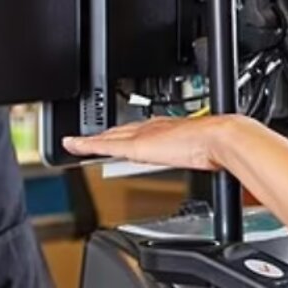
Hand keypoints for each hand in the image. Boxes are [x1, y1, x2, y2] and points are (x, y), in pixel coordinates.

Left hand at [63, 115, 242, 170]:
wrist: (215, 138)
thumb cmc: (215, 145)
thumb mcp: (202, 151)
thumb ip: (197, 154)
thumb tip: (207, 161)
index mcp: (168, 127)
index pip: (140, 129)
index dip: (126, 131)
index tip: (118, 135)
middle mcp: (152, 127)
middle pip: (121, 130)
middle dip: (105, 133)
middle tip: (90, 138)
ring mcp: (141, 135)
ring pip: (109, 136)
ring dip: (92, 139)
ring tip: (77, 142)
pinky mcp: (134, 145)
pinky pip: (102, 145)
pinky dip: (85, 144)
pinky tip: (72, 145)